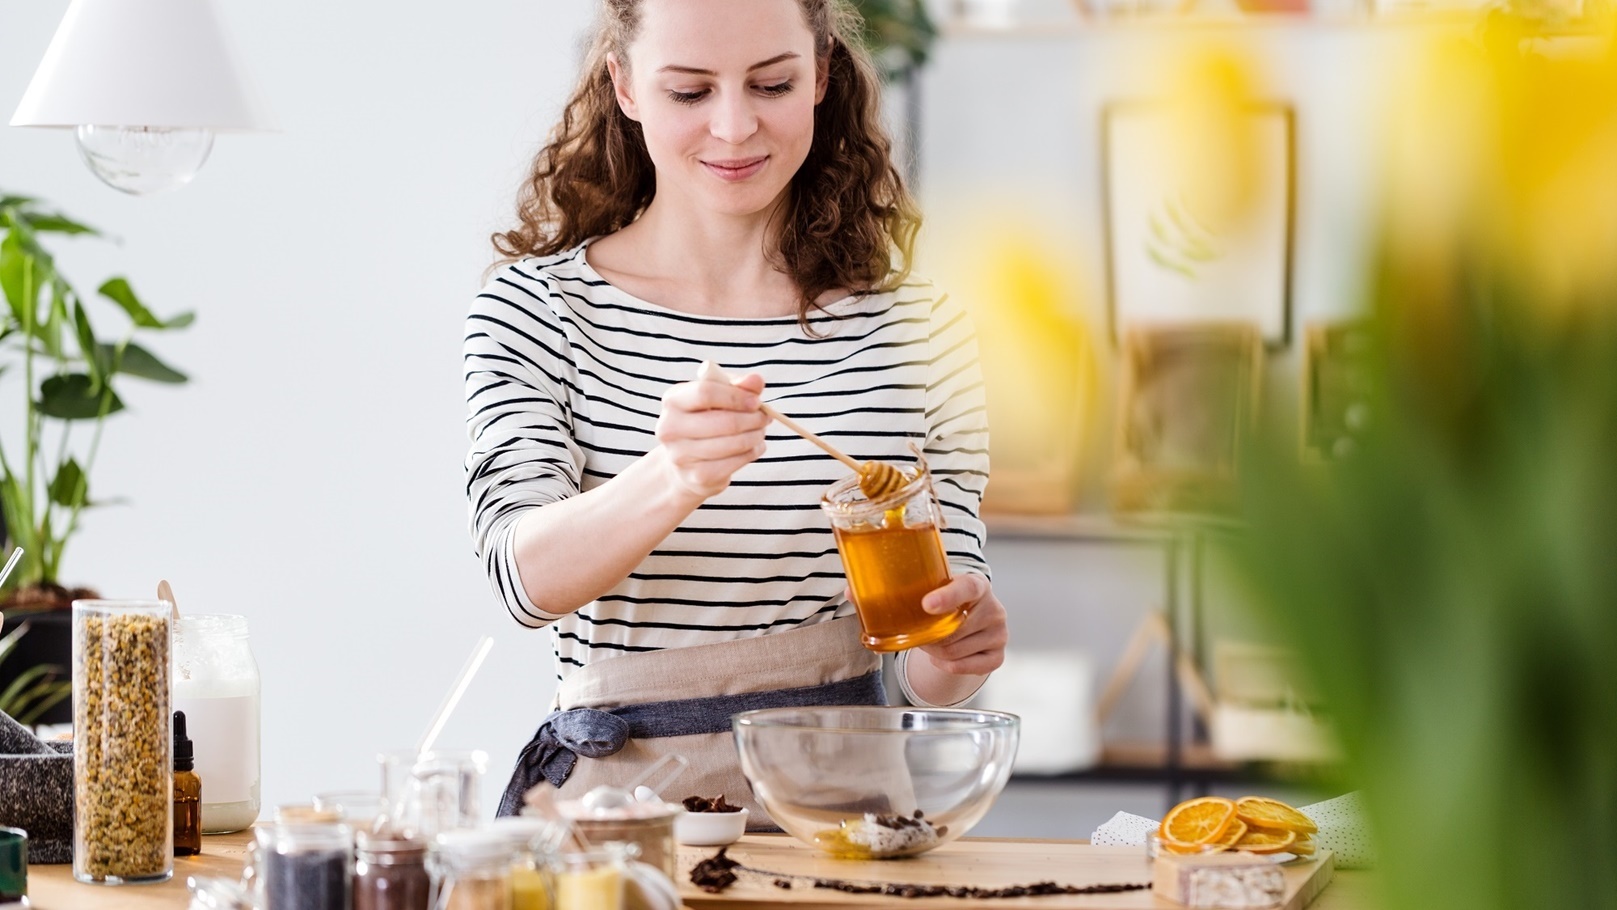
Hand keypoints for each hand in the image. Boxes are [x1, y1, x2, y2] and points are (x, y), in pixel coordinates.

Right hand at [654, 371, 769, 498]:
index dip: (736, 396)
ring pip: (733, 443)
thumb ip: (738, 385)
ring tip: (760, 431)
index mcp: (673, 401)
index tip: (756, 401)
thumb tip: (756, 380)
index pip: (705, 392)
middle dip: (752, 419)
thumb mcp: (718, 397)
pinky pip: (735, 462)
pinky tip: (754, 447)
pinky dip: (751, 453)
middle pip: (724, 421)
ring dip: (755, 436)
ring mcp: (681, 456)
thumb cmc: (705, 420)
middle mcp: (670, 428)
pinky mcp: (697, 476)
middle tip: (764, 417)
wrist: (685, 463)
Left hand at [916, 573, 1007, 675]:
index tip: (926, 604)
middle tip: (918, 633)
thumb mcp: (940, 588)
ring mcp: (999, 634)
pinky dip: (944, 665)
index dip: (947, 597)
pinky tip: (940, 657)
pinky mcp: (998, 657)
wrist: (972, 614)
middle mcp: (994, 609)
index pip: (967, 589)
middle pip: (953, 631)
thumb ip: (923, 592)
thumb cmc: (950, 601)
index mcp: (978, 585)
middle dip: (929, 636)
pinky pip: (961, 668)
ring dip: (934, 651)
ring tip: (930, 643)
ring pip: (953, 652)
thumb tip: (889, 612)